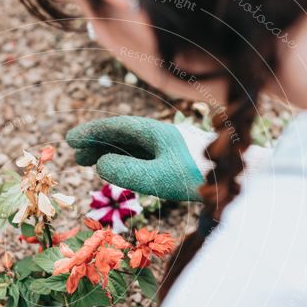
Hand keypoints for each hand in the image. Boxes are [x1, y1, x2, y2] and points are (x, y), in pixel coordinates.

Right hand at [66, 116, 271, 201]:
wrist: (237, 178)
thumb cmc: (198, 177)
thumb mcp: (157, 177)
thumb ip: (126, 171)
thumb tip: (100, 165)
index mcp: (153, 132)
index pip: (115, 128)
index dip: (90, 133)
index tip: (69, 140)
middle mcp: (159, 135)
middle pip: (121, 134)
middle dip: (96, 142)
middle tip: (74, 154)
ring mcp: (168, 146)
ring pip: (131, 145)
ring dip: (109, 152)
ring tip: (88, 163)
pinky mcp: (175, 158)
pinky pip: (142, 155)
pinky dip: (124, 159)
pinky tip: (120, 170)